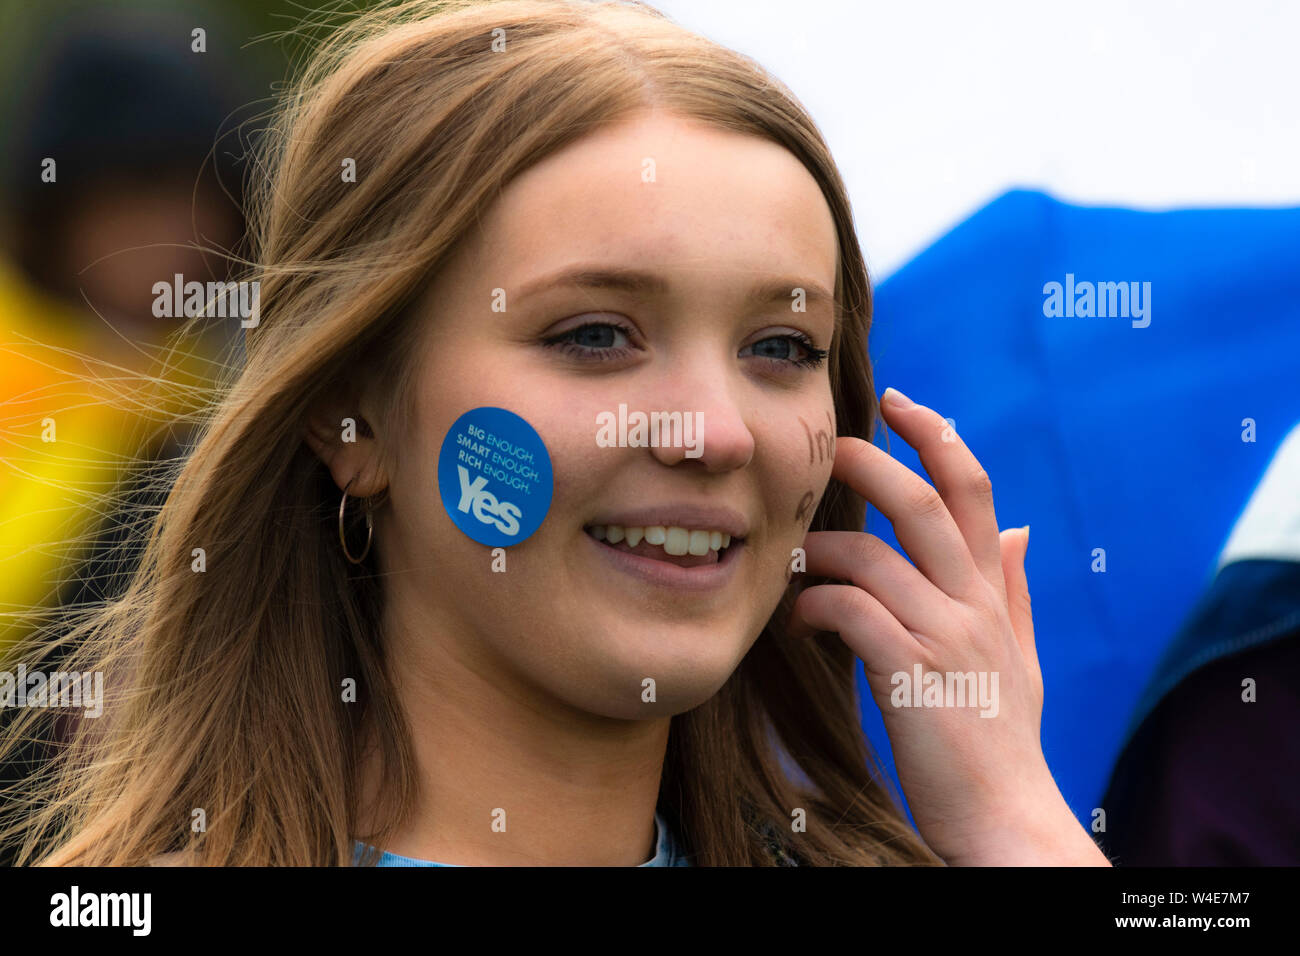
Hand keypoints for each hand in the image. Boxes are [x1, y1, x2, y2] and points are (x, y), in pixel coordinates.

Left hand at [792, 387, 1108, 864]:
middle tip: (830, 448)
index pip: (974, 492)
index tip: (903, 403)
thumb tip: (1020, 529)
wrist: (1008, 819)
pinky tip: (801, 620)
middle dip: (874, 461)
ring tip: (794, 563)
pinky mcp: (911, 676)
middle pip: (925, 504)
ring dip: (823, 550)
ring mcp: (945, 638)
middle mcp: (973, 604)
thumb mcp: (1020, 656)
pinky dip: (816, 606)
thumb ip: (1012, 589)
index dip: (939, 438)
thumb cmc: (1000, 737)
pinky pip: (852, 612)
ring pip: (874, 557)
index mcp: (991, 592)